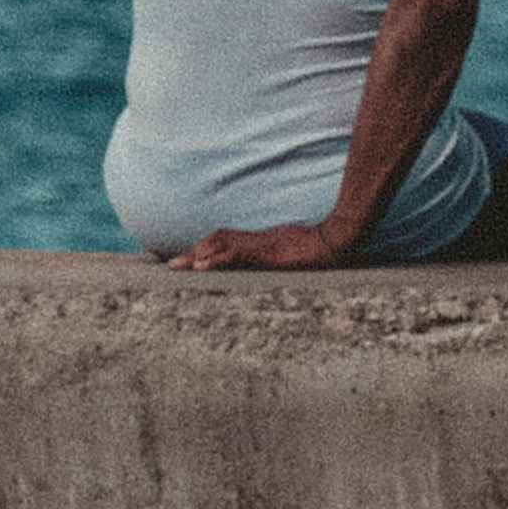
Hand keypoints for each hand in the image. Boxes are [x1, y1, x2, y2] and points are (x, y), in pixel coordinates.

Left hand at [169, 218, 360, 272]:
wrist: (335, 240)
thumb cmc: (321, 248)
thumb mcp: (295, 253)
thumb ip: (281, 257)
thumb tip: (277, 263)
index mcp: (260, 241)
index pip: (226, 240)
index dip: (205, 247)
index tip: (188, 258)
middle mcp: (255, 240)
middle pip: (216, 240)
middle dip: (193, 252)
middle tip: (172, 266)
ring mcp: (259, 245)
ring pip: (219, 245)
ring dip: (196, 255)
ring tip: (178, 267)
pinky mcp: (264, 252)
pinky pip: (234, 255)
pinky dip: (215, 260)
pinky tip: (200, 268)